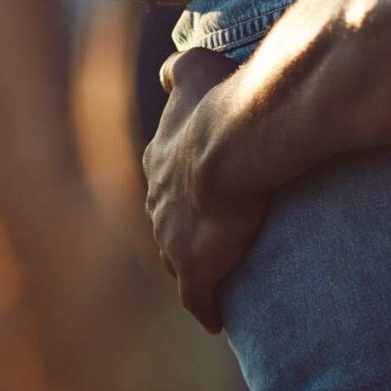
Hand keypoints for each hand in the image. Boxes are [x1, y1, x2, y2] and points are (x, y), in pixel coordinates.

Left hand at [142, 48, 267, 331]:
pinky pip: (198, 299)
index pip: (165, 180)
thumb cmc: (221, 103)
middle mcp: (157, 202)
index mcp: (159, 161)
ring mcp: (172, 240)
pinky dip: (205, 309)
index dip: (182, 187)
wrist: (233, 145)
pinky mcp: (196, 269)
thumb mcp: (194, 70)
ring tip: (215, 276)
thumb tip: (165, 70)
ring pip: (176, 261)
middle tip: (208, 237)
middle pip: (166, 223)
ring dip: (192, 267)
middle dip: (182, 230)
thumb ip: (178, 68)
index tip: (199, 194)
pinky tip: (215, 321)